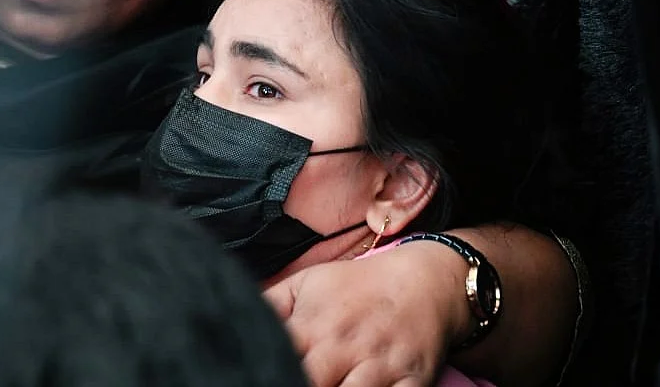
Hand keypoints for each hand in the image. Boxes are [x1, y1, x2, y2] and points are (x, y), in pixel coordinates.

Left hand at [264, 243, 472, 386]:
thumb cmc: (358, 286)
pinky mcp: (411, 384)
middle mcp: (344, 346)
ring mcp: (379, 367)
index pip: (278, 355)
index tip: (258, 377)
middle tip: (282, 384)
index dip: (263, 372)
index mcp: (313, 325)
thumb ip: (269, 305)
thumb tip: (234, 317)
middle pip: (308, 383)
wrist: (424, 282)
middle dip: (295, 385)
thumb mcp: (308, 283)